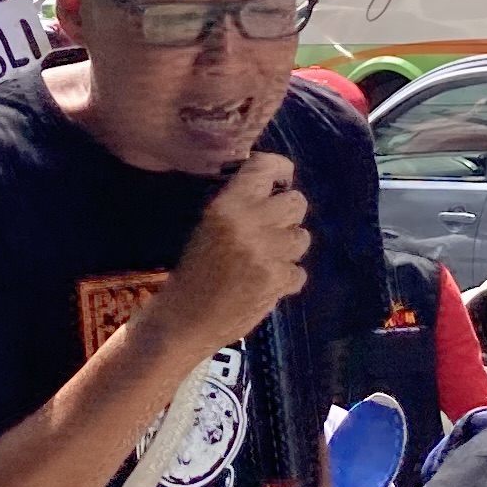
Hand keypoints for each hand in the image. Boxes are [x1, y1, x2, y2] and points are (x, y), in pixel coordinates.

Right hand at [153, 153, 310, 353]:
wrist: (184, 319)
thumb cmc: (193, 271)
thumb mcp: (208, 226)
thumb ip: (240, 206)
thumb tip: (275, 189)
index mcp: (226, 205)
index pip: (266, 167)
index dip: (281, 170)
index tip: (282, 180)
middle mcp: (250, 222)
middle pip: (296, 202)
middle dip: (289, 215)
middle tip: (273, 228)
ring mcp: (266, 252)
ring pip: (302, 237)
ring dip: (289, 249)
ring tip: (267, 260)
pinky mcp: (277, 281)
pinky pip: (299, 272)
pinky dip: (286, 280)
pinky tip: (266, 285)